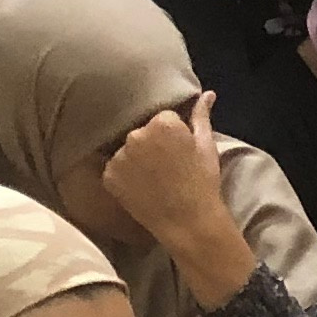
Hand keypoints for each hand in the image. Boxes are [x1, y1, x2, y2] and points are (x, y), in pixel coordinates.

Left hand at [98, 95, 230, 257]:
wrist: (188, 222)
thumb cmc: (203, 183)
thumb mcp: (207, 146)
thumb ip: (202, 116)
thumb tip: (208, 93)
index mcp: (163, 123)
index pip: (163, 119)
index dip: (173, 135)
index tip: (180, 153)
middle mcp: (137, 135)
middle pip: (142, 132)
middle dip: (152, 144)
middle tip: (168, 166)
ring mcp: (120, 156)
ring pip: (127, 150)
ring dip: (136, 159)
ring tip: (154, 179)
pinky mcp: (109, 176)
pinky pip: (115, 168)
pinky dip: (125, 176)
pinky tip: (142, 188)